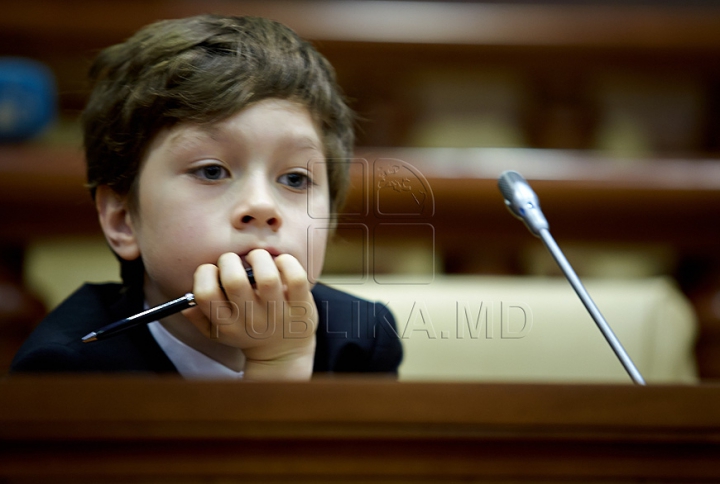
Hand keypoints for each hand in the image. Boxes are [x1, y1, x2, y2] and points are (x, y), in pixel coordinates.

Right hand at [182, 249, 316, 379]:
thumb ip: (198, 316)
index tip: (213, 270)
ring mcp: (278, 313)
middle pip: (235, 280)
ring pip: (267, 276)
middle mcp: (251, 320)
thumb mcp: (217, 332)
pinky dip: (286, 262)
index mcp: (226, 324)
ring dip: (258, 257)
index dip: (205, 273)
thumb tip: (186, 301)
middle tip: (235, 261)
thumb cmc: (246, 333)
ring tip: (258, 258)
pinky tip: (280, 263)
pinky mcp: (301, 306)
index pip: (206, 294)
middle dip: (230, 260)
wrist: (283, 353)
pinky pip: (296, 277)